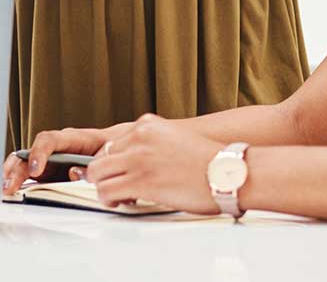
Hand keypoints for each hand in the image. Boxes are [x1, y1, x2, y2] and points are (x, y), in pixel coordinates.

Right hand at [2, 122, 134, 194]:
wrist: (115, 149)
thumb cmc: (111, 150)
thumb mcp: (106, 156)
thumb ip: (91, 164)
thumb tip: (73, 173)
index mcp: (70, 138)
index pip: (48, 140)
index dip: (39, 154)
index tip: (35, 170)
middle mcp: (54, 147)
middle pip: (29, 153)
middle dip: (17, 169)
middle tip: (10, 185)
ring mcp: (47, 159)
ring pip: (23, 163)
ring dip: (11, 176)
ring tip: (4, 190)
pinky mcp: (45, 171)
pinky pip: (26, 174)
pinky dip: (15, 181)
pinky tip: (8, 191)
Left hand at [81, 114, 226, 213]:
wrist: (229, 173)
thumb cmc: (211, 163)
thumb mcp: (175, 138)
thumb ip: (153, 143)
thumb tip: (137, 160)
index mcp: (148, 125)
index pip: (112, 142)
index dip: (112, 161)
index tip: (117, 172)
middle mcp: (139, 137)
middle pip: (100, 156)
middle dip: (103, 174)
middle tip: (114, 185)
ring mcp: (138, 159)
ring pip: (98, 173)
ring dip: (104, 187)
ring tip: (119, 196)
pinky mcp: (140, 181)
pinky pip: (106, 191)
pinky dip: (109, 199)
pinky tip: (122, 201)